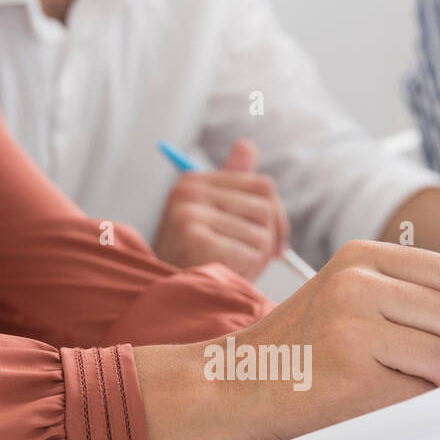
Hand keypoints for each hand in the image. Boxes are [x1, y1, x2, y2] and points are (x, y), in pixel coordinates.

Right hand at [137, 240, 439, 439]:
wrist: (228, 385)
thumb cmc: (293, 355)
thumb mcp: (346, 305)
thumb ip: (410, 304)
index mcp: (361, 257)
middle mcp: (359, 282)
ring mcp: (354, 325)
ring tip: (437, 394)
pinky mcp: (352, 371)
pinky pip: (423, 389)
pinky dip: (431, 403)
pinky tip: (409, 406)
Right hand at [152, 139, 289, 278]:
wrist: (162, 293)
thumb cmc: (193, 259)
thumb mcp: (213, 218)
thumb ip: (232, 187)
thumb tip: (247, 145)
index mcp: (194, 181)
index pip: (263, 185)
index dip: (278, 216)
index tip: (275, 242)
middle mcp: (190, 191)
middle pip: (265, 208)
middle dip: (269, 240)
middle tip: (255, 261)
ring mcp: (190, 213)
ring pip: (261, 234)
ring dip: (256, 260)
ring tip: (233, 269)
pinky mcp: (195, 238)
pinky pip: (250, 253)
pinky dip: (247, 271)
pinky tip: (226, 275)